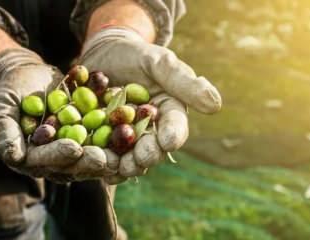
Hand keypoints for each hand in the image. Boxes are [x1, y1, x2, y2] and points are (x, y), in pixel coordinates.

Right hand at [0, 49, 114, 182]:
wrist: (28, 75)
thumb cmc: (9, 90)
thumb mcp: (1, 106)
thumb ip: (5, 131)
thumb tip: (13, 156)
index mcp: (29, 156)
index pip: (44, 160)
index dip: (58, 156)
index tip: (74, 149)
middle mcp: (51, 157)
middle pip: (72, 164)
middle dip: (89, 161)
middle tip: (106, 159)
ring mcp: (71, 147)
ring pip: (90, 154)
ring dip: (108, 154)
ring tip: (123, 151)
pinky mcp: (86, 135)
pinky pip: (101, 136)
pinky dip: (115, 134)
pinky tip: (131, 130)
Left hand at [79, 28, 221, 182]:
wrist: (105, 54)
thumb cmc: (136, 55)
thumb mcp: (159, 62)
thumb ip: (183, 82)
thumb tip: (215, 105)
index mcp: (168, 114)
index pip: (175, 128)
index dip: (173, 135)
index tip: (168, 142)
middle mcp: (149, 131)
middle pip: (151, 149)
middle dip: (146, 156)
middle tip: (139, 161)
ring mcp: (125, 138)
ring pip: (127, 157)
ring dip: (122, 165)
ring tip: (114, 167)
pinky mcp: (102, 139)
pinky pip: (103, 153)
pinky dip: (99, 160)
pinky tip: (94, 164)